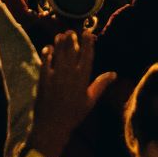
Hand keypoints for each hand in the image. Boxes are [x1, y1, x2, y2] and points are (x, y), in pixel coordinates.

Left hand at [30, 30, 114, 156]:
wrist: (53, 125)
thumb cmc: (74, 114)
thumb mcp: (90, 100)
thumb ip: (101, 84)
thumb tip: (114, 74)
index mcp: (83, 78)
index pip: (87, 55)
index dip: (87, 42)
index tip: (87, 33)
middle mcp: (69, 73)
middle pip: (71, 50)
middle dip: (71, 39)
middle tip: (71, 31)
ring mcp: (55, 74)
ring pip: (58, 53)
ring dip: (59, 43)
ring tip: (60, 35)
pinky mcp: (43, 78)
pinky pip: (45, 61)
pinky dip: (47, 53)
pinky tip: (48, 48)